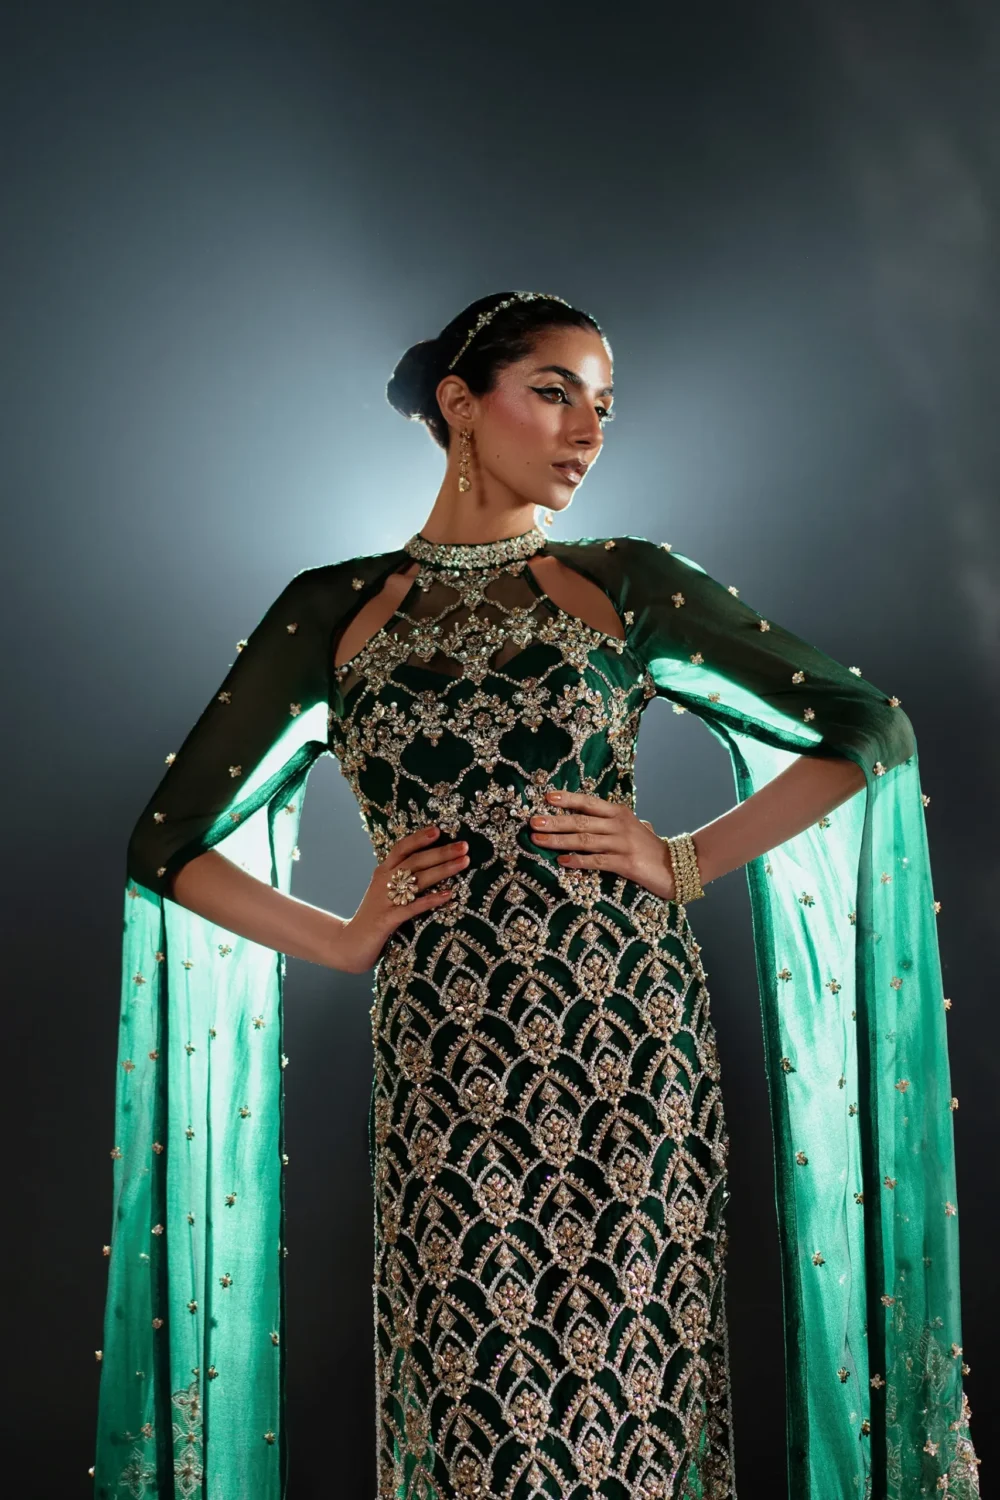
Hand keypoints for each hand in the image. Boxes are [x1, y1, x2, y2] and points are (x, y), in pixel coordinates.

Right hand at [335, 825, 469, 973]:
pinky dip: (431, 900)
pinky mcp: (387, 920)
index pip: (401, 848)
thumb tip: (428, 867)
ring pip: (417, 880)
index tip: (439, 830)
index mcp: (382, 872)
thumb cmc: (373, 917)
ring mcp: (385, 900)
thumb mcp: (384, 892)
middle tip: (464, 846)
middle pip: (415, 861)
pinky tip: (448, 895)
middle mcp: (383, 882)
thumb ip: (400, 879)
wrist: (348, 944)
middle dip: (441, 852)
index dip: (419, 838)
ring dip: (442, 870)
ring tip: (463, 863)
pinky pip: (412, 907)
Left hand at [528, 790, 675, 900]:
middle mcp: (619, 825)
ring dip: (558, 840)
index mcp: (619, 813)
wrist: (676, 867)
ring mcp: (622, 844)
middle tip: (533, 821)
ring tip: (538, 839)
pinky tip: (562, 861)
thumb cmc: (650, 848)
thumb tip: (590, 816)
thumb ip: (613, 821)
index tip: (547, 797)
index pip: (589, 803)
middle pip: (581, 821)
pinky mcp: (626, 864)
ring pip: (584, 840)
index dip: (568, 799)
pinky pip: (597, 862)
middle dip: (554, 821)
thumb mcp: (633, 827)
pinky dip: (578, 861)